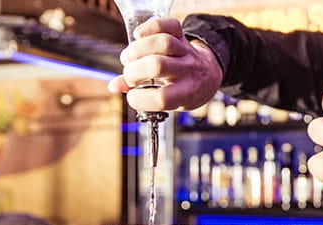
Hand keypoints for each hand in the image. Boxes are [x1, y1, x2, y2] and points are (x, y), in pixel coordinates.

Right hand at [107, 18, 222, 111]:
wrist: (208, 75)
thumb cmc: (183, 90)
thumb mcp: (169, 101)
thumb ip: (142, 94)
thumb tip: (114, 86)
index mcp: (186, 93)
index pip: (162, 98)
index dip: (140, 98)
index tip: (132, 96)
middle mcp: (188, 71)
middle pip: (157, 65)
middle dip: (134, 70)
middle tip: (130, 75)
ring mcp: (186, 52)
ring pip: (162, 43)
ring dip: (138, 49)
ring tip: (130, 58)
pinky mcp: (183, 36)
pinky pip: (169, 25)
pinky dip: (150, 27)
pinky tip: (139, 36)